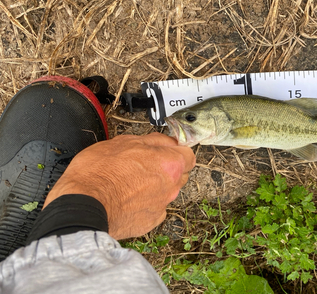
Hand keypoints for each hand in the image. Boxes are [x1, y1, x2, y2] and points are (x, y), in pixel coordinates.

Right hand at [44, 132, 195, 239]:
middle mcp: (171, 186)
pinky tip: (128, 199)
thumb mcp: (121, 142)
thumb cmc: (97, 175)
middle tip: (145, 164)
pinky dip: (146, 204)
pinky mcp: (151, 221)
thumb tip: (163, 140)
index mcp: (168, 163)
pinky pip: (155, 208)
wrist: (82, 207)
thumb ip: (150, 140)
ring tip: (132, 182)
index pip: (188, 154)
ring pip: (167, 191)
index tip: (167, 150)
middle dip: (168, 168)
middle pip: (180, 173)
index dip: (177, 150)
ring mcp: (162, 205)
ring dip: (156, 186)